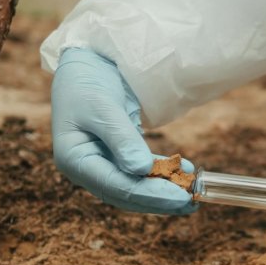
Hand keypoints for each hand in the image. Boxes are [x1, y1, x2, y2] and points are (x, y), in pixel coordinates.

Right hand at [51, 48, 195, 214]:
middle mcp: (85, 169)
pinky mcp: (115, 156)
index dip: (149, 194)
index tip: (179, 195)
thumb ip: (122, 139)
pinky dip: (161, 173)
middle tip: (191, 202)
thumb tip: (142, 170)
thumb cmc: (88, 82)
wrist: (86, 62)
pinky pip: (139, 172)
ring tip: (192, 191)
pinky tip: (183, 170)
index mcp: (74, 160)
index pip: (115, 186)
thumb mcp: (103, 106)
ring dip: (163, 191)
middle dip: (160, 199)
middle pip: (126, 193)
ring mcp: (100, 164)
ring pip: (134, 187)